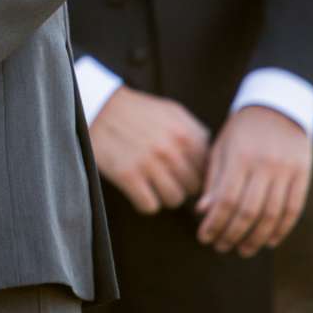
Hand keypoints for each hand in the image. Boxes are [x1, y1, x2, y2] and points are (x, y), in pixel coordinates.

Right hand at [90, 86, 209, 215]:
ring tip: (154, 185)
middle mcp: (170, 149)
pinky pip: (150, 206)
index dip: (197, 173)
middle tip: (167, 179)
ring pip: (174, 200)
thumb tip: (212, 160)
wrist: (99, 107)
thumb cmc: (138, 111)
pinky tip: (139, 190)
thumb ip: (195, 133)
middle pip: (192, 187)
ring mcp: (149, 163)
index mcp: (185, 133)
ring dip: (164, 196)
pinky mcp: (128, 176)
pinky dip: (145, 202)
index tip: (185, 173)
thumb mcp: (172, 112)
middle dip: (182, 185)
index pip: (207, 170)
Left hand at [196, 106, 312, 254]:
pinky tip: (269, 241)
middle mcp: (265, 165)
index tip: (204, 237)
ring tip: (243, 249)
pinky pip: (293, 209)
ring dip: (256, 238)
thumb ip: (213, 180)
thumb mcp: (221, 148)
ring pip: (272, 215)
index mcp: (240, 157)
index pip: (226, 200)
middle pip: (249, 212)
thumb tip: (203, 212)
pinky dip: (282, 229)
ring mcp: (286, 171)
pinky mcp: (303, 175)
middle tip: (221, 247)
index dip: (215, 223)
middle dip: (233, 234)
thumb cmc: (242, 130)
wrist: (278, 105)